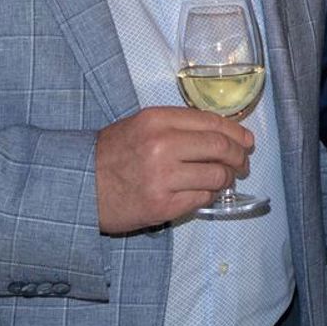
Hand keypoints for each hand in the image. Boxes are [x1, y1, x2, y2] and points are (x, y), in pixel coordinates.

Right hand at [94, 106, 252, 233]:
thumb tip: (224, 134)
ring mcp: (163, 177)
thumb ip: (178, 126)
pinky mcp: (163, 205)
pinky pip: (203, 198)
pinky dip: (209, 196)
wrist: (79, 186)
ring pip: (217, 175)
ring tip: (222, 180)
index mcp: (157, 120)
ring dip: (225, 179)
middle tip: (242, 164)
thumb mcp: (140, 126)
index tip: (247, 141)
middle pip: (220, 148)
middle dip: (239, 157)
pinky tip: (202, 193)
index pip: (212, 122)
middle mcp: (162, 145)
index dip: (237, 132)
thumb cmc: (111, 155)